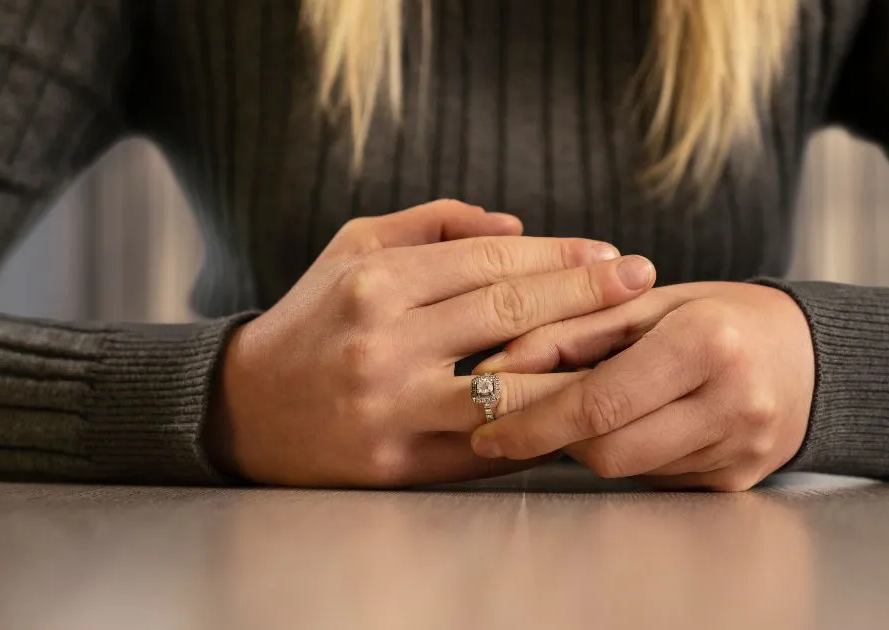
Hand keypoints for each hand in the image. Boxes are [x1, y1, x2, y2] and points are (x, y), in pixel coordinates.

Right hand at [207, 200, 656, 486]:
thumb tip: (518, 226)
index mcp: (376, 283)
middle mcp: (385, 344)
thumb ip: (433, 225)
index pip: (491, 262)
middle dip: (587, 296)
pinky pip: (489, 443)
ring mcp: (394, 410)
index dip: (561, 256)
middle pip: (511, 316)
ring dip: (579, 368)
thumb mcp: (354, 248)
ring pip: (512, 387)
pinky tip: (581, 406)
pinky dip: (538, 424)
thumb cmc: (314, 318)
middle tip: (643, 281)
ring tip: (631, 349)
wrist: (244, 411)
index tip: (612, 254)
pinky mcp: (399, 465)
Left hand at [469, 282, 812, 490]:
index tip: (483, 422)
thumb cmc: (719, 317)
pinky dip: (625, 451)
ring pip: (624, 468)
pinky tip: (630, 423)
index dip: (531, 417)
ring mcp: (738, 450)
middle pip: (606, 447)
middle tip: (510, 419)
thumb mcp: (647, 303)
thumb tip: (496, 364)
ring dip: (585, 444)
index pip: (598, 400)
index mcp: (707, 342)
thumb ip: (570, 329)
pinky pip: (652, 477)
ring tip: (575, 409)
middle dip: (550, 435)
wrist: (809, 356)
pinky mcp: (735, 481)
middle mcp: (731, 401)